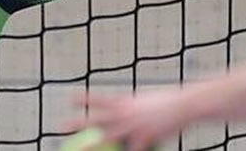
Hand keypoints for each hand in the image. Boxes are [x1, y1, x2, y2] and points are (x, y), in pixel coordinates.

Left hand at [67, 88, 195, 150]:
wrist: (186, 104)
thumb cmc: (170, 102)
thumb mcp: (148, 101)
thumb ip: (135, 109)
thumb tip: (128, 113)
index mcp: (125, 101)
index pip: (100, 99)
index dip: (84, 99)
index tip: (70, 99)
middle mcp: (125, 113)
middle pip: (95, 119)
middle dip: (76, 122)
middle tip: (59, 125)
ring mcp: (133, 126)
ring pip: (107, 137)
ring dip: (91, 145)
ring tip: (77, 149)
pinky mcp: (145, 138)